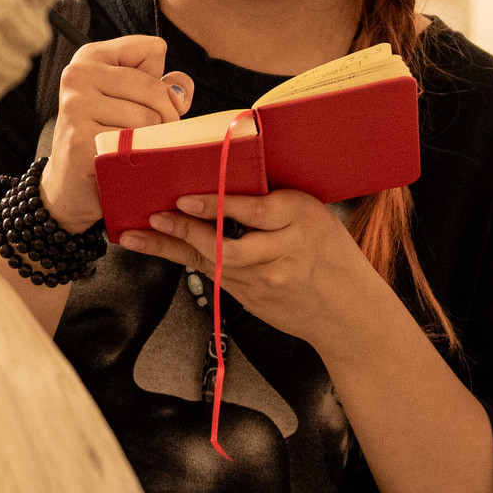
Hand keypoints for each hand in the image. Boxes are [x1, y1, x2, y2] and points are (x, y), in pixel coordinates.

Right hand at [40, 35, 191, 233]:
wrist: (72, 185)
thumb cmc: (108, 136)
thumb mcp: (135, 102)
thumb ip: (165, 87)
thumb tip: (179, 92)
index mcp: (91, 57)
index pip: (154, 49)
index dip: (160, 80)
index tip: (144, 102)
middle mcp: (77, 75)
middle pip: (155, 88)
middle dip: (165, 117)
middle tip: (149, 137)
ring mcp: (76, 106)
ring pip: (149, 119)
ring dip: (152, 142)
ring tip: (133, 150)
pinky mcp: (79, 139)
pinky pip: (134, 145)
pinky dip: (139, 158)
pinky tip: (123, 163)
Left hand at [118, 189, 368, 342]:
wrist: (349, 311)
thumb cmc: (331, 255)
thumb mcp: (313, 216)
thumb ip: (274, 204)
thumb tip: (223, 181)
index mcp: (302, 216)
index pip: (253, 211)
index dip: (215, 206)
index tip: (186, 199)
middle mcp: (284, 250)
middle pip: (226, 244)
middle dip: (186, 230)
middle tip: (157, 217)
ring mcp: (268, 280)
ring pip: (214, 263)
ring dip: (175, 247)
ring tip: (143, 234)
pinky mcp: (255, 300)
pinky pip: (216, 278)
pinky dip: (190, 261)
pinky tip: (166, 249)